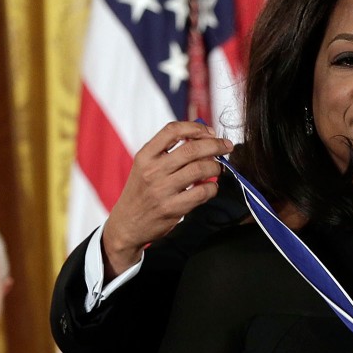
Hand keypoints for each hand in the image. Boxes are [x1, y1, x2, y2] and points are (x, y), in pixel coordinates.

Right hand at [102, 121, 233, 276]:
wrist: (126, 224)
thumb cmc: (141, 192)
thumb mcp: (144, 167)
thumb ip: (167, 152)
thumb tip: (203, 139)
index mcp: (145, 156)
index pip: (172, 130)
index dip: (195, 128)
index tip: (209, 132)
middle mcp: (152, 171)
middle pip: (191, 149)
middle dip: (215, 145)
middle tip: (226, 146)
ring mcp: (161, 190)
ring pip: (200, 169)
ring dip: (215, 167)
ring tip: (217, 169)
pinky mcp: (171, 208)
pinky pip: (201, 193)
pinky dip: (212, 188)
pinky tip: (210, 188)